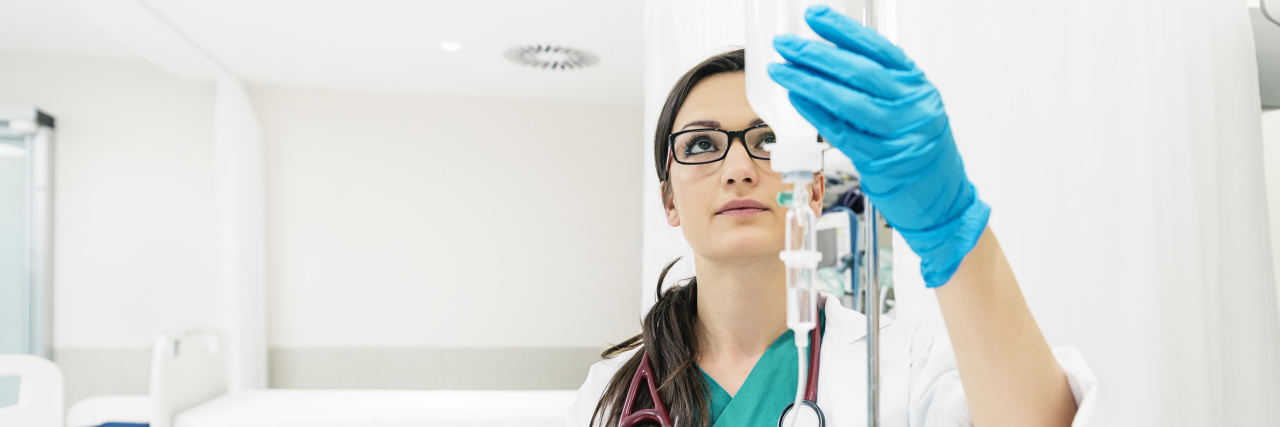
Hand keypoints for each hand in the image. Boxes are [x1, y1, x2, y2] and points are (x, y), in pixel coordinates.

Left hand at [767, 4, 989, 287]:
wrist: (943, 200)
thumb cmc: (921, 151)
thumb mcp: (912, 108)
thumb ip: (881, 86)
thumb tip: (832, 60)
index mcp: (918, 86)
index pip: (878, 49)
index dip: (843, 31)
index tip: (814, 17)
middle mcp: (912, 106)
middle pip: (859, 72)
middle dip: (816, 54)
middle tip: (786, 44)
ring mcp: (898, 134)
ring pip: (847, 102)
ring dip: (808, 83)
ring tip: (782, 70)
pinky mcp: (882, 161)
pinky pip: (841, 133)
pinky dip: (816, 114)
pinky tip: (796, 99)